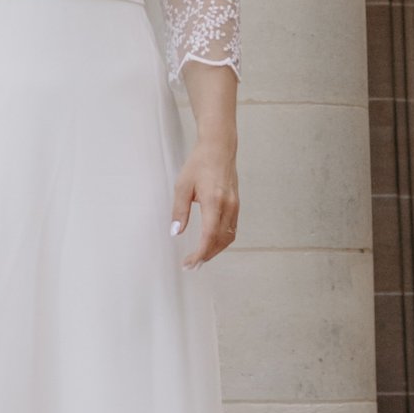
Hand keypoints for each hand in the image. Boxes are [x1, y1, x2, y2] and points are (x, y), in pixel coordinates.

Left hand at [172, 139, 239, 266]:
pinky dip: (222, 240)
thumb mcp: (182, 185)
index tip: (189, 263)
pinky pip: (232, 229)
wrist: (219, 148)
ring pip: (229, 237)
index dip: (200, 253)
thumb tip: (176, 232)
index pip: (209, 236)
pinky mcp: (237, 204)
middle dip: (206, 255)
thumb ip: (179, 210)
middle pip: (220, 241)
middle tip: (191, 264)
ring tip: (200, 256)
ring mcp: (235, 206)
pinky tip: (211, 243)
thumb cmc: (199, 163)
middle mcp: (228, 206)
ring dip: (215, 250)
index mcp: (214, 201)